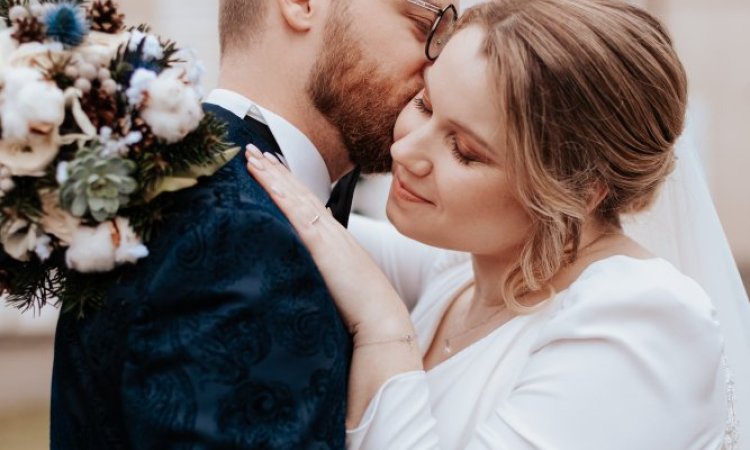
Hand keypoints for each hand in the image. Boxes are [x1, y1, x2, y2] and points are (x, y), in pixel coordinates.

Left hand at [245, 145, 412, 338]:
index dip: (288, 181)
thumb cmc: (361, 305)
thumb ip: (323, 266)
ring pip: (296, 198)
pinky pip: (298, 217)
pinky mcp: (322, 248)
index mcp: (335, 237)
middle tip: (252, 149)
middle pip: (299, 191)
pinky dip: (282, 198)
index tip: (270, 164)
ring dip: (273, 175)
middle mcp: (331, 230)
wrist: (380, 317)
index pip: (307, 201)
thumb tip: (305, 265)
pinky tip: (268, 184)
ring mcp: (328, 236)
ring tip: (252, 157)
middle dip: (275, 169)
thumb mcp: (339, 278)